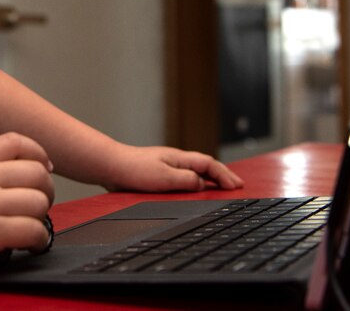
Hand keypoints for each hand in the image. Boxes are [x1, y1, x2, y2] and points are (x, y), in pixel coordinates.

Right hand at [0, 132, 53, 282]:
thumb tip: (16, 179)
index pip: (15, 141)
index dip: (38, 153)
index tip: (44, 168)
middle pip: (36, 172)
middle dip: (46, 190)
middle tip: (38, 205)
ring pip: (39, 201)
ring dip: (42, 217)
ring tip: (31, 227)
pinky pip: (33, 229)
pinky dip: (38, 240)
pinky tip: (29, 245)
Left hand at [103, 145, 243, 192]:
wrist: (111, 166)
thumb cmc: (134, 170)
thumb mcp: (164, 178)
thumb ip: (185, 180)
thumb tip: (202, 184)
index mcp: (180, 158)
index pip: (209, 164)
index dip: (225, 175)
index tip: (237, 186)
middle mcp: (176, 160)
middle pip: (205, 166)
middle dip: (223, 175)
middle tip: (238, 186)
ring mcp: (167, 166)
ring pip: (195, 171)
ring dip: (211, 178)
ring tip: (223, 188)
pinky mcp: (158, 174)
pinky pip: (184, 177)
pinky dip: (196, 182)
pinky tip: (195, 190)